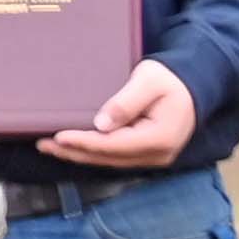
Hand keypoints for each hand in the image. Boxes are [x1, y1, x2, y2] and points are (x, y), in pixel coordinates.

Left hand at [36, 59, 198, 170]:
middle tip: (43, 144)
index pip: (114, 145)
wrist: (195, 83)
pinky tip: (72, 148)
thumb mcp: (148, 81)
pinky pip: (115, 156)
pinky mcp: (147, 154)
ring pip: (109, 160)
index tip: (59, 136)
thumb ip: (125, 103)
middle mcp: (158, 154)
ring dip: (79, 154)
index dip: (84, 142)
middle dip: (74, 151)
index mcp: (160, 137)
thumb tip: (101, 125)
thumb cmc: (171, 78)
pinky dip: (92, 152)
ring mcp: (154, 157)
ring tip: (50, 147)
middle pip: (108, 157)